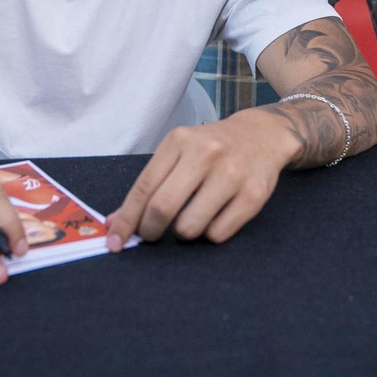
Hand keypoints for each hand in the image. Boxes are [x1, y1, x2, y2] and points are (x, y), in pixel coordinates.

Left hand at [105, 113, 298, 249]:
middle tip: (152, 234)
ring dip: (184, 232)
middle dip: (150, 230)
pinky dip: (210, 233)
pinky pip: (218, 234)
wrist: (262, 134)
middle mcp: (206, 154)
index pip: (144, 188)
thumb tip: (115, 222)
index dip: (126, 220)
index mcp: (180, 141)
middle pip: (162, 208)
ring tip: (191, 218)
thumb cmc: (211, 148)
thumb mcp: (179, 152)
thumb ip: (150, 184)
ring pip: (190, 227)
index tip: (114, 242)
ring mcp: (232, 174)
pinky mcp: (254, 194)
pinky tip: (216, 216)